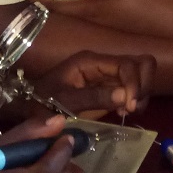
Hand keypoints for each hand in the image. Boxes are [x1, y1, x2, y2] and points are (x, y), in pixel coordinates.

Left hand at [34, 50, 154, 118]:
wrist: (30, 107)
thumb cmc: (42, 102)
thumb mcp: (63, 101)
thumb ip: (93, 97)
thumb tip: (125, 96)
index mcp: (90, 61)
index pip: (126, 64)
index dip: (134, 83)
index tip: (130, 106)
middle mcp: (102, 64)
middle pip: (140, 63)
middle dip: (143, 85)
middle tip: (132, 107)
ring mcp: (107, 74)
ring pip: (141, 74)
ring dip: (142, 93)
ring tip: (127, 111)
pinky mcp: (109, 87)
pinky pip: (132, 87)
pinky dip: (135, 99)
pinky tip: (123, 112)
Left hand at [39, 0, 172, 37]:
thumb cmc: (152, 3)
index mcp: (94, 11)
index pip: (59, 8)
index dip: (39, 4)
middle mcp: (93, 25)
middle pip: (61, 19)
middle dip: (41, 14)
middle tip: (17, 8)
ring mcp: (102, 33)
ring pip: (71, 26)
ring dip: (54, 20)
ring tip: (35, 14)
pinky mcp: (112, 36)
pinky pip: (84, 30)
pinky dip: (71, 24)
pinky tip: (66, 22)